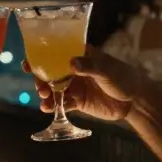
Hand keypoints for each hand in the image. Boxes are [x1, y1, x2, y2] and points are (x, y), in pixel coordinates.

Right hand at [23, 46, 137, 120]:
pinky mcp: (77, 102)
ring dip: (46, 93)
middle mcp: (74, 71)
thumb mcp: (107, 70)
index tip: (28, 63)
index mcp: (80, 57)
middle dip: (41, 79)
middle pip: (50, 73)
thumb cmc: (123, 78)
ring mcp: (74, 86)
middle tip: (40, 87)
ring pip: (54, 89)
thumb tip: (72, 63)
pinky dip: (54, 106)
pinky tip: (48, 109)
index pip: (57, 53)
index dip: (40, 57)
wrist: (134, 101)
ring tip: (44, 98)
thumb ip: (90, 67)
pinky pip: (62, 104)